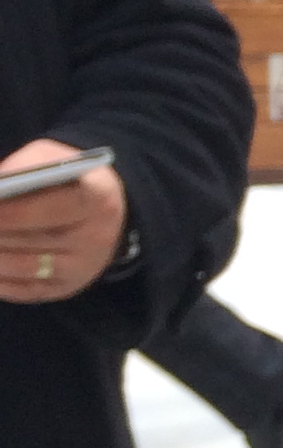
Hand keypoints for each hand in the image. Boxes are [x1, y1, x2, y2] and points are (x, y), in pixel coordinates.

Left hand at [0, 136, 130, 305]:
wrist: (105, 209)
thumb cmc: (67, 178)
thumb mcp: (51, 158)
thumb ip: (21, 169)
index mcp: (98, 199)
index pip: (54, 207)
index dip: (12, 210)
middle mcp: (96, 239)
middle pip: (34, 240)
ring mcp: (82, 270)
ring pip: (24, 267)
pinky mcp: (65, 289)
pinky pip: (22, 289)